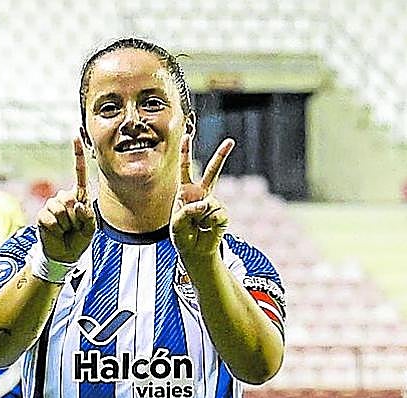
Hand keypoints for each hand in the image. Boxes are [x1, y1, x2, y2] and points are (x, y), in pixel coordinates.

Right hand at [37, 138, 95, 263]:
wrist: (64, 254)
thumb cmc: (79, 239)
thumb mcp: (91, 228)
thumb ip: (88, 216)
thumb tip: (76, 205)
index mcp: (78, 196)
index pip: (79, 173)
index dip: (77, 155)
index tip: (75, 136)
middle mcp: (64, 197)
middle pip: (71, 198)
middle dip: (76, 217)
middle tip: (74, 227)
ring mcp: (52, 205)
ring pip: (61, 209)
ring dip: (66, 224)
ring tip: (66, 230)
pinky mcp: (43, 215)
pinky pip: (51, 218)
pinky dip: (56, 228)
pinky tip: (56, 232)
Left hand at [171, 135, 233, 262]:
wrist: (194, 251)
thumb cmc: (182, 235)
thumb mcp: (176, 223)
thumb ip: (186, 211)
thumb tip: (206, 204)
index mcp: (186, 191)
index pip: (185, 169)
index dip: (186, 153)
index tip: (187, 136)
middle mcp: (201, 194)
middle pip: (212, 172)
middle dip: (221, 156)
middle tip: (230, 142)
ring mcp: (213, 203)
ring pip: (209, 202)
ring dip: (200, 216)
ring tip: (197, 226)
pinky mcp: (222, 214)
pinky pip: (216, 214)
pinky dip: (210, 222)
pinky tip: (207, 227)